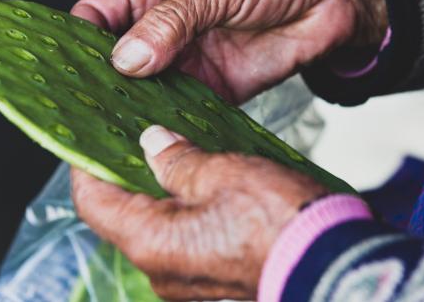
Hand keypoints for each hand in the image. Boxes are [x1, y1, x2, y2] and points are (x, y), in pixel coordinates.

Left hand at [71, 125, 327, 300]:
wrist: (336, 268)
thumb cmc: (284, 224)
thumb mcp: (224, 174)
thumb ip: (178, 160)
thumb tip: (153, 145)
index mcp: (152, 242)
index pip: (94, 202)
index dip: (87, 165)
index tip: (92, 138)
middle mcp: (162, 273)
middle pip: (125, 217)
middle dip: (131, 176)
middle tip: (145, 140)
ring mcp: (188, 284)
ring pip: (159, 231)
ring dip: (164, 195)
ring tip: (183, 158)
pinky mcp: (214, 285)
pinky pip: (187, 246)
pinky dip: (188, 216)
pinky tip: (209, 190)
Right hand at [72, 0, 386, 102]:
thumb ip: (170, 22)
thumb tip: (126, 60)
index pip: (95, 15)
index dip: (76, 43)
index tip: (62, 73)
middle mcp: (161, 22)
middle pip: (115, 59)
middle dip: (101, 84)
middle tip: (84, 113)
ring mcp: (186, 56)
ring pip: (145, 89)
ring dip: (132, 110)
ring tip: (113, 132)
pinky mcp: (213, 85)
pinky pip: (181, 108)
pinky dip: (169, 123)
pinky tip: (155, 137)